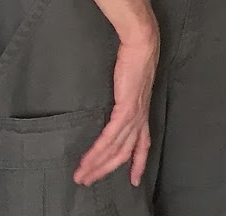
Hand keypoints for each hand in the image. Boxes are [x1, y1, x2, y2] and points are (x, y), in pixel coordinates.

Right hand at [74, 28, 157, 186]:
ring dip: (97, 165)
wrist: (141, 45)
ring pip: (115, 150)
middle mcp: (140, 119)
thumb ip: (127, 98)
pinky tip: (87, 160)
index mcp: (144, 114)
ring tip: (81, 176)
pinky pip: (109, 137)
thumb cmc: (135, 60)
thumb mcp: (132, 85)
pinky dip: (97, 151)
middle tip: (89, 181)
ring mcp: (134, 115)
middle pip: (125, 154)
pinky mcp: (126, 109)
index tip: (133, 180)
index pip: (143, 145)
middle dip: (106, 170)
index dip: (138, 164)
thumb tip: (118, 103)